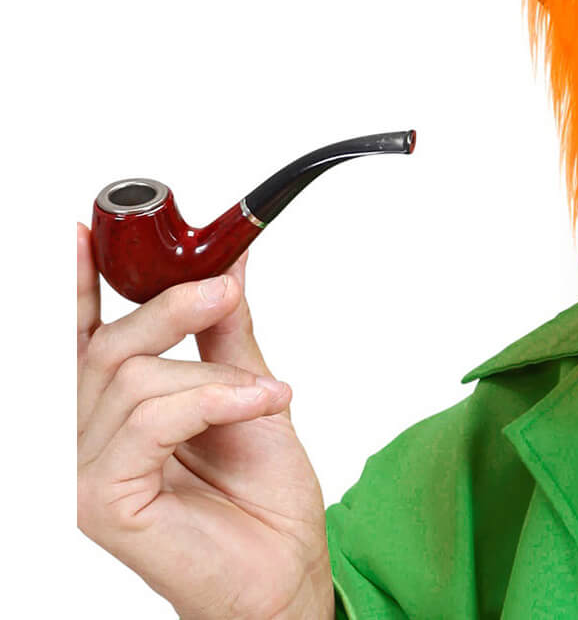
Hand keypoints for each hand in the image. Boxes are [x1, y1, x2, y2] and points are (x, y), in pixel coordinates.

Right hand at [77, 223, 333, 619]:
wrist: (286, 562)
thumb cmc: (261, 490)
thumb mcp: (247, 385)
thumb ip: (225, 327)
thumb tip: (227, 258)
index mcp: (113, 406)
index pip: (80, 336)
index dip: (76, 283)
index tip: (85, 231)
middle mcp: (85, 437)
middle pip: (108, 344)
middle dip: (172, 306)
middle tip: (226, 290)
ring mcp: (86, 473)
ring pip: (134, 378)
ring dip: (215, 376)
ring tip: (264, 394)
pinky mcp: (99, 502)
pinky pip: (149, 421)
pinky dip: (215, 401)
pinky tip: (258, 405)